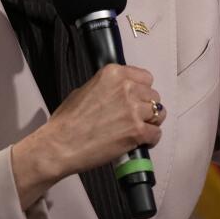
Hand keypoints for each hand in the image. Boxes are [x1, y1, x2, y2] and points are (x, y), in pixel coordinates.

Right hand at [11, 64, 165, 207]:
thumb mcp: (85, 90)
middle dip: (147, 106)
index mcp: (113, 74)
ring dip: (151, 122)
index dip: (142, 90)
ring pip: (159, 113)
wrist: (60, 144)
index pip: (145, 77)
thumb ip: (107, 87)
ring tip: (141, 129)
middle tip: (136, 117)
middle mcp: (126, 88)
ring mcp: (133, 110)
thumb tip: (118, 93)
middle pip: (154, 95)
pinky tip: (140, 141)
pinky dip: (150, 139)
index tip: (138, 98)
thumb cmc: (67, 121)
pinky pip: (156, 133)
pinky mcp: (137, 131)